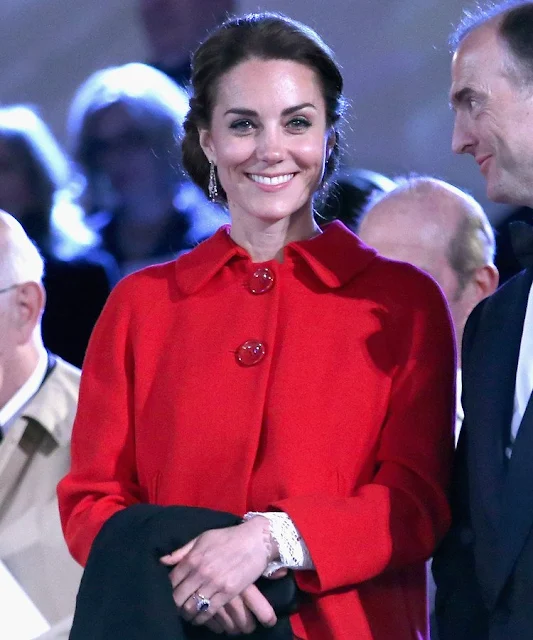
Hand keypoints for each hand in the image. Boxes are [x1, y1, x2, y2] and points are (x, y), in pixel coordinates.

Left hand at [160, 517, 277, 625]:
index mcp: (193, 557)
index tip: (168, 593)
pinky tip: (199, 617)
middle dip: (174, 604)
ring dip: (186, 613)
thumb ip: (182, 551)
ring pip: (191, 607)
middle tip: (176, 606)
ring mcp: (215, 583)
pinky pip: (208, 612)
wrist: (256, 540)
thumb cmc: (228, 537)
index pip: (171, 581)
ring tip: (187, 613)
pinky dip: (201, 618)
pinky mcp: (228, 593)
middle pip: (178, 597)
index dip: (167, 589)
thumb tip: (162, 560)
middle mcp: (201, 572)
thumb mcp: (203, 538)